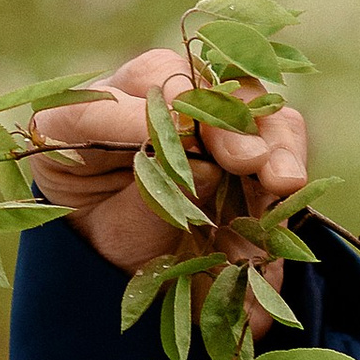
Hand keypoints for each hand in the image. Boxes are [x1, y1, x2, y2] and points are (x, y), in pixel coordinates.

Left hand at [27, 47, 309, 274]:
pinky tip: (287, 182)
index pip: (94, 106)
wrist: (158, 282)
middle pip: (172, 77)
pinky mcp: (245, 128)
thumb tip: (204, 164)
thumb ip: (151, 199)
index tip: (148, 137)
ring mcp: (194, 109)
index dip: (124, 118)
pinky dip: (286, 148)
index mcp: (72, 128)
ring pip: (233, 91)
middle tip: (236, 157)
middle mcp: (132, 101)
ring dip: (259, 131)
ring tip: (275, 177)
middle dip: (208, 116)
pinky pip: (275, 120)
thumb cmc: (119, 256)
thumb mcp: (118, 238)